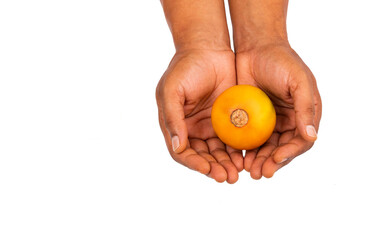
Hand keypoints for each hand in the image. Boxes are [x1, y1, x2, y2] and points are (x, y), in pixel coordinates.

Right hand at [156, 49, 242, 182]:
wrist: (208, 48)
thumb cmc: (185, 67)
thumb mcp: (172, 90)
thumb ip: (172, 118)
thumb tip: (177, 147)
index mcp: (176, 125)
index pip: (182, 152)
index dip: (194, 163)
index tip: (208, 169)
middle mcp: (192, 129)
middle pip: (202, 156)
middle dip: (213, 168)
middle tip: (227, 177)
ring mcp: (210, 125)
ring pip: (218, 152)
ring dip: (226, 164)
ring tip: (238, 173)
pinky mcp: (228, 119)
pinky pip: (233, 139)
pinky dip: (238, 151)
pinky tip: (246, 158)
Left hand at [235, 41, 321, 178]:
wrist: (255, 46)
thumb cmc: (280, 60)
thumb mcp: (297, 80)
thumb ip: (305, 107)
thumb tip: (312, 136)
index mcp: (304, 114)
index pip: (301, 141)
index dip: (290, 153)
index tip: (275, 160)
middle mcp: (288, 120)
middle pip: (282, 148)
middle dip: (271, 162)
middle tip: (259, 173)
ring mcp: (268, 120)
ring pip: (265, 147)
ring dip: (258, 160)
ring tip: (247, 170)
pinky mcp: (251, 118)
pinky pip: (249, 137)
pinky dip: (245, 149)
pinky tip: (237, 157)